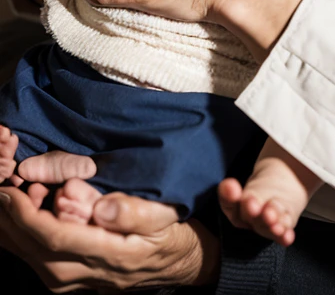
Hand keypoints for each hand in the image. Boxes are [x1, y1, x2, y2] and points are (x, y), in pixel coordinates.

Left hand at [0, 184, 218, 290]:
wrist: (179, 264)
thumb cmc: (169, 233)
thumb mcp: (162, 215)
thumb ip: (132, 210)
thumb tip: (101, 208)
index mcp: (110, 254)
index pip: (55, 238)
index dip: (27, 216)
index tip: (12, 192)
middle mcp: (89, 274)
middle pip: (35, 252)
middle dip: (11, 221)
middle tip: (0, 189)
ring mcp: (79, 282)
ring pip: (32, 261)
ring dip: (13, 231)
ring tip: (4, 201)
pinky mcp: (73, 280)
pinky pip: (38, 264)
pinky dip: (22, 242)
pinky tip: (17, 221)